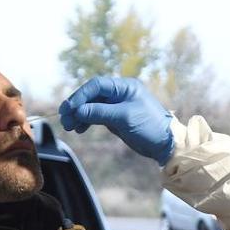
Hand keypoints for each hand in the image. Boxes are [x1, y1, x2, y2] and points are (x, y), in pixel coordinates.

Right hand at [59, 76, 174, 163]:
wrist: (165, 144)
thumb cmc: (149, 126)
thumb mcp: (123, 117)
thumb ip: (99, 112)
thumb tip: (77, 111)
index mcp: (124, 87)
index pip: (96, 85)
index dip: (81, 96)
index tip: (70, 108)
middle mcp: (120, 93)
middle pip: (92, 96)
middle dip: (77, 106)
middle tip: (64, 118)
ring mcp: (117, 106)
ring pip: (92, 106)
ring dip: (79, 115)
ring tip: (69, 126)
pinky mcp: (116, 118)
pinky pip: (96, 116)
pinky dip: (87, 121)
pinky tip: (79, 129)